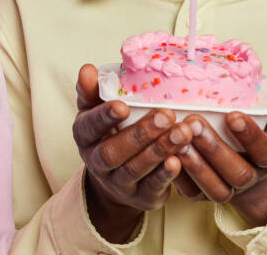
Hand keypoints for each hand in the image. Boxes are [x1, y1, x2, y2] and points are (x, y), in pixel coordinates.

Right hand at [73, 64, 194, 242]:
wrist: (116, 180)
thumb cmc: (110, 133)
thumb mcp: (96, 111)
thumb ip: (92, 91)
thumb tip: (87, 69)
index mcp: (85, 136)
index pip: (89, 126)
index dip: (104, 117)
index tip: (123, 106)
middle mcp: (96, 162)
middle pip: (113, 151)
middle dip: (140, 134)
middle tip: (166, 115)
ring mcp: (117, 183)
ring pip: (134, 169)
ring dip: (159, 150)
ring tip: (182, 132)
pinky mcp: (140, 197)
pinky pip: (151, 187)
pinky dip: (165, 175)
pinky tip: (179, 160)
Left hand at [172, 96, 266, 226]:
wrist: (250, 171)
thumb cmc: (258, 137)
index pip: (265, 151)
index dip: (251, 136)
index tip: (233, 116)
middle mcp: (250, 178)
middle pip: (237, 173)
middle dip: (214, 148)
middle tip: (194, 123)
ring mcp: (227, 190)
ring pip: (215, 187)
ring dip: (196, 165)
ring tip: (179, 140)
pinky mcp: (203, 196)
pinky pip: (191, 192)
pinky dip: (178, 177)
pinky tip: (167, 155)